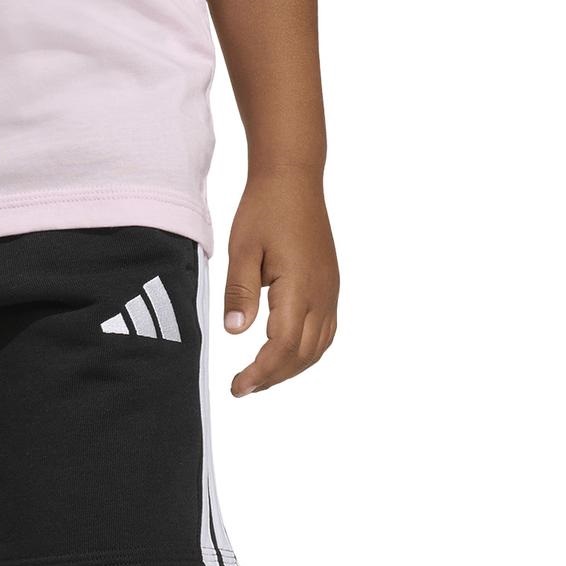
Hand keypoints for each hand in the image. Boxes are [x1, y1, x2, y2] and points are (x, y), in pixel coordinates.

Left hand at [222, 169, 338, 396]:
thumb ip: (240, 291)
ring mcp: (330, 290)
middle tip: (243, 387)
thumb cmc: (265, 208)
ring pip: (318, 346)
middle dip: (274, 376)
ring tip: (261, 376)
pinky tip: (286, 350)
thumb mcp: (242, 248)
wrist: (294, 177)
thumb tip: (235, 331)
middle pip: (303, 354)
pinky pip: (325, 330)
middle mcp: (322, 294)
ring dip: (291, 366)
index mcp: (300, 287)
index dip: (261, 372)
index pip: (283, 346)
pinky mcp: (330, 284)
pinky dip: (306, 350)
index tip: (237, 387)